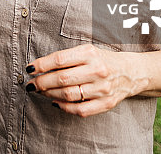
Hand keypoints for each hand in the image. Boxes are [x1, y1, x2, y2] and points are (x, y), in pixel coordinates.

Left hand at [25, 44, 147, 116]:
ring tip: (41, 92)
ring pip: (69, 95)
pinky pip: (80, 109)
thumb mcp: (87, 51)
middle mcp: (97, 70)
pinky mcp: (106, 103)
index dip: (42, 65)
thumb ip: (67, 58)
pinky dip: (64, 107)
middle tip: (31, 84)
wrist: (130, 72)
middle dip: (42, 82)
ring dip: (49, 95)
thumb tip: (40, 67)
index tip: (30, 68)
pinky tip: (55, 102)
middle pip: (62, 79)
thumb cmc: (102, 60)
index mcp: (90, 54)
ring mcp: (102, 88)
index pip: (60, 59)